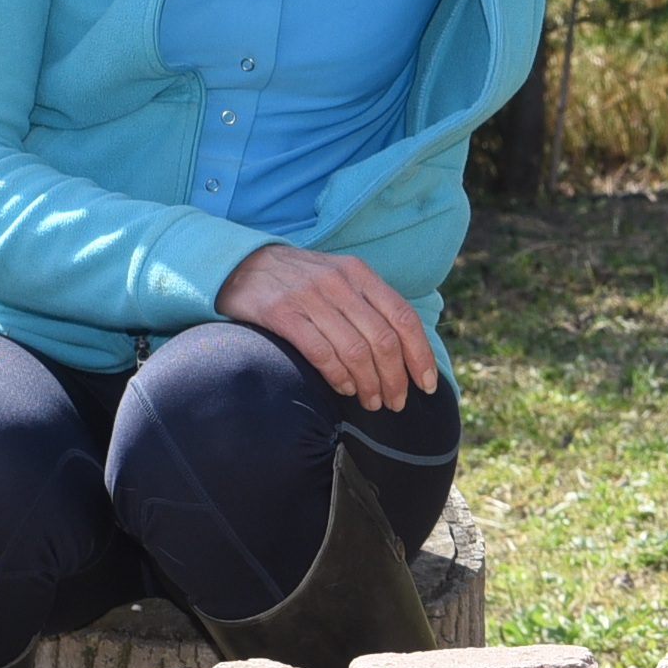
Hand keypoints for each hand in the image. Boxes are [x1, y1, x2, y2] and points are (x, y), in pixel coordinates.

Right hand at [219, 243, 440, 410]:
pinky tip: (344, 389)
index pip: (403, 317)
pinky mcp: (282, 314)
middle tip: (396, 403)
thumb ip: (368, 304)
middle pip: (383, 339)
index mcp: (359, 273)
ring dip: (369, 384)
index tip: (427, 384)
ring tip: (372, 402)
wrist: (240, 265)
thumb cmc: (298, 280)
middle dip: (396, 378)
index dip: (420, 354)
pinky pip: (321, 352)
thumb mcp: (338, 278)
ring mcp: (310, 297)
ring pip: (355, 350)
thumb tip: (404, 348)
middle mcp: (339, 283)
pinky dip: (338, 376)